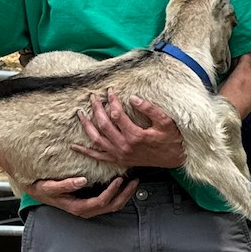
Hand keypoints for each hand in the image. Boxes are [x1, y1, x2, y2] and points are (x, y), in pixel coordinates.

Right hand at [25, 173, 137, 217]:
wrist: (37, 191)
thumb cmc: (42, 188)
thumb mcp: (49, 186)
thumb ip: (65, 184)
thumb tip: (82, 180)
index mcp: (78, 207)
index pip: (101, 201)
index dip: (112, 191)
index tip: (119, 179)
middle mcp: (86, 210)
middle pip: (112, 206)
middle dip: (125, 194)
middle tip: (134, 180)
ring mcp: (89, 208)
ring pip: (113, 205)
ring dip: (125, 195)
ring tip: (133, 182)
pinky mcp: (91, 203)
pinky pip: (109, 202)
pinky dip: (119, 194)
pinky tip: (124, 184)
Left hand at [70, 92, 185, 168]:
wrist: (175, 159)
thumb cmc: (172, 140)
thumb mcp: (166, 122)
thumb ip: (149, 109)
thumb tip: (133, 98)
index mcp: (135, 135)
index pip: (117, 114)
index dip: (112, 101)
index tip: (110, 91)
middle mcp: (124, 146)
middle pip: (104, 124)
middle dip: (96, 108)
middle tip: (92, 97)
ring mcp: (120, 154)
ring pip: (96, 139)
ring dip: (86, 125)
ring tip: (80, 113)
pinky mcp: (119, 160)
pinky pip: (98, 156)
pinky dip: (85, 151)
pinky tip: (75, 146)